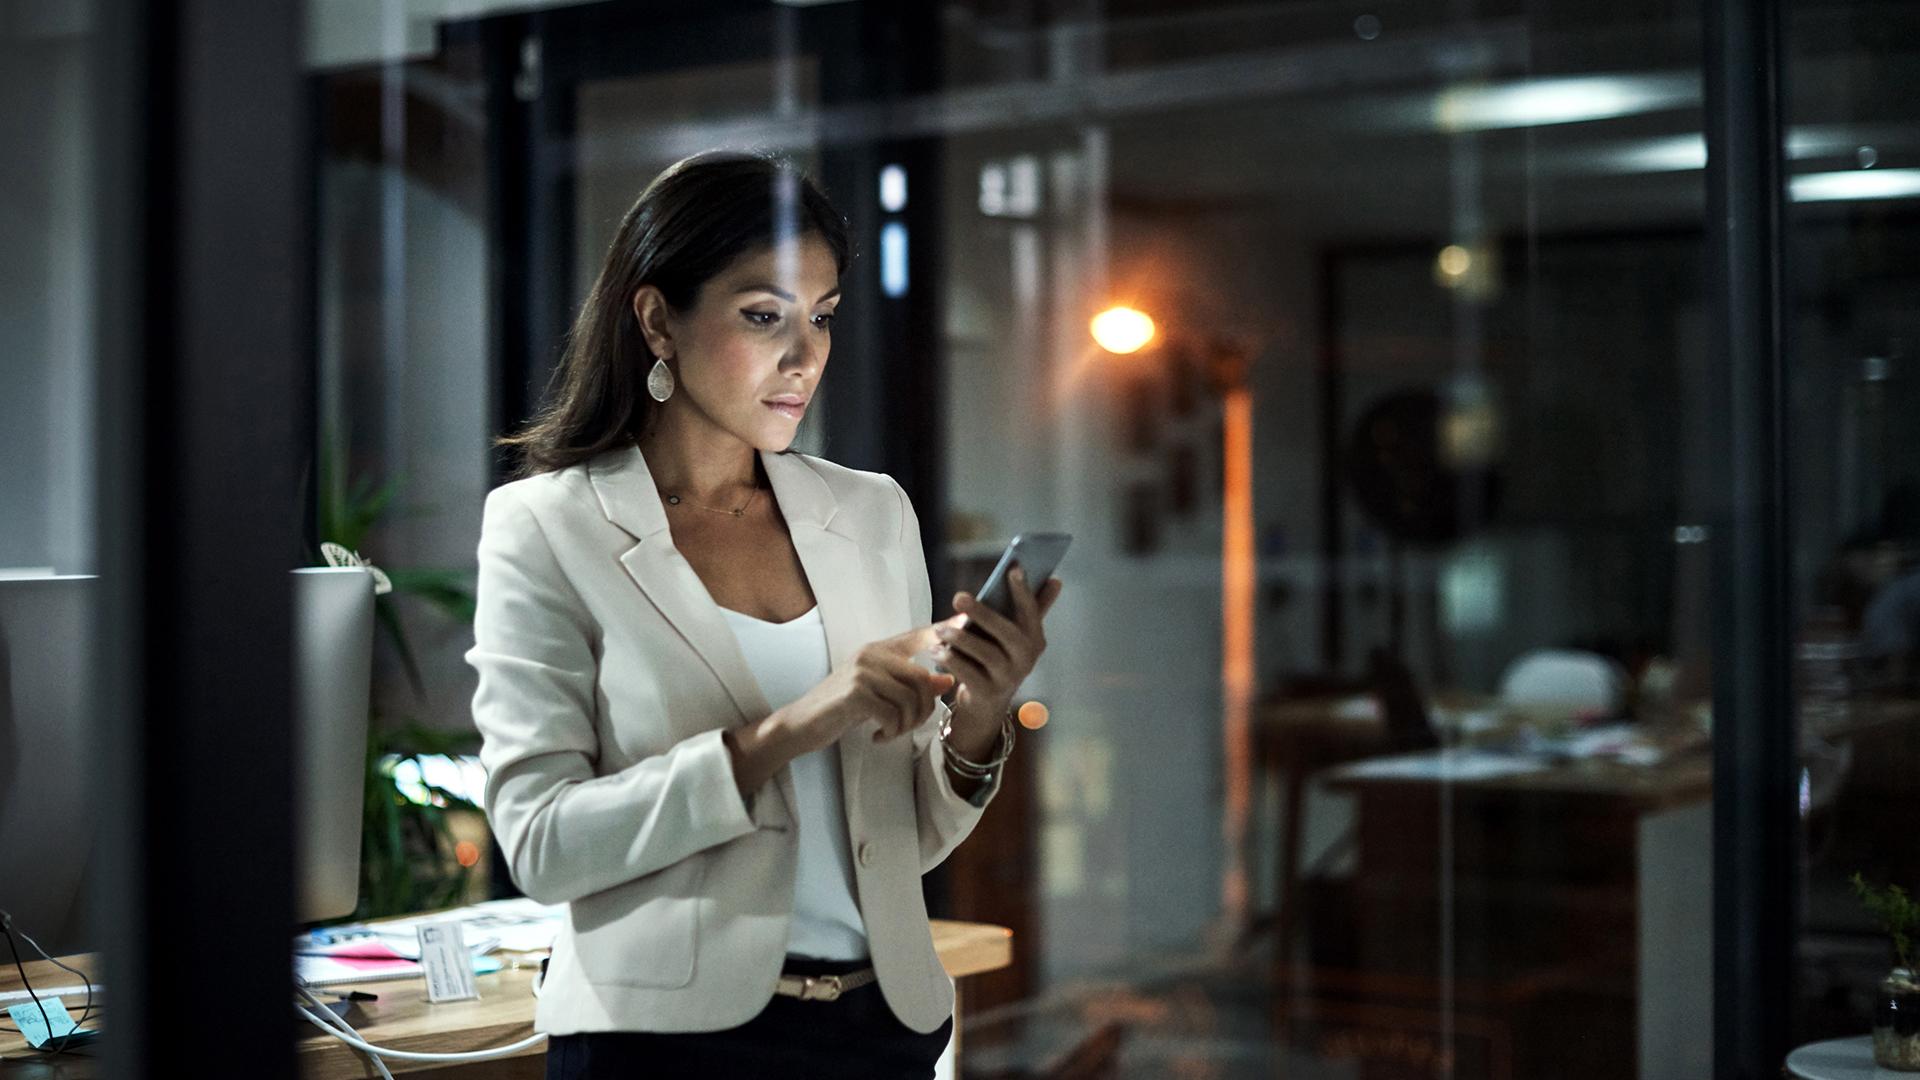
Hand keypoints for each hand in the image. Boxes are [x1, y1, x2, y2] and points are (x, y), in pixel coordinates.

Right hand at [773, 621, 960, 753]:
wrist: (803, 723)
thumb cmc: (843, 708)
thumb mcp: (881, 695)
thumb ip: (912, 686)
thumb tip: (948, 681)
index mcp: (879, 650)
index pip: (918, 636)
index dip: (943, 631)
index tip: (966, 624)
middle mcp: (872, 654)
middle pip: (922, 678)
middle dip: (923, 710)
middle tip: (907, 727)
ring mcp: (862, 671)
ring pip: (910, 698)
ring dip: (906, 725)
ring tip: (891, 733)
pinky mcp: (855, 692)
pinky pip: (892, 714)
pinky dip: (890, 732)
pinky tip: (877, 736)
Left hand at [936, 564, 1063, 720]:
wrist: (987, 704)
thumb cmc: (1000, 659)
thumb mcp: (1015, 636)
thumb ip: (1032, 608)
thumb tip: (1056, 580)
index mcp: (1035, 640)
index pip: (1032, 612)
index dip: (1024, 591)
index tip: (1014, 569)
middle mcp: (1026, 659)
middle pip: (1007, 633)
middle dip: (983, 613)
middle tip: (958, 596)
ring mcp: (1008, 678)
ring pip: (986, 654)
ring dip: (960, 638)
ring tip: (940, 629)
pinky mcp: (988, 693)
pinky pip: (968, 673)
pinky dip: (951, 660)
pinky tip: (936, 649)